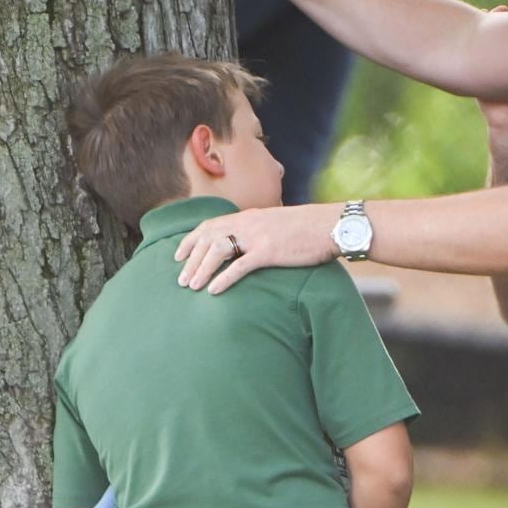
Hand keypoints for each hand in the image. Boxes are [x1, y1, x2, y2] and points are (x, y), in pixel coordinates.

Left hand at [174, 203, 338, 293]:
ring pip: (217, 251)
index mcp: (248, 216)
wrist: (329, 225)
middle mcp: (248, 223)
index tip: (178, 255)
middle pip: (208, 239)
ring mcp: (257, 237)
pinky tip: (213, 291)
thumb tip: (246, 244)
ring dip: (201, 269)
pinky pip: (239, 266)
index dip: (190, 240)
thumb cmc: (307, 227)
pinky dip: (223, 279)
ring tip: (191, 286)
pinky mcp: (269, 252)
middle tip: (180, 279)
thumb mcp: (276, 222)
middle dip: (190, 260)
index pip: (209, 225)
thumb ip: (257, 230)